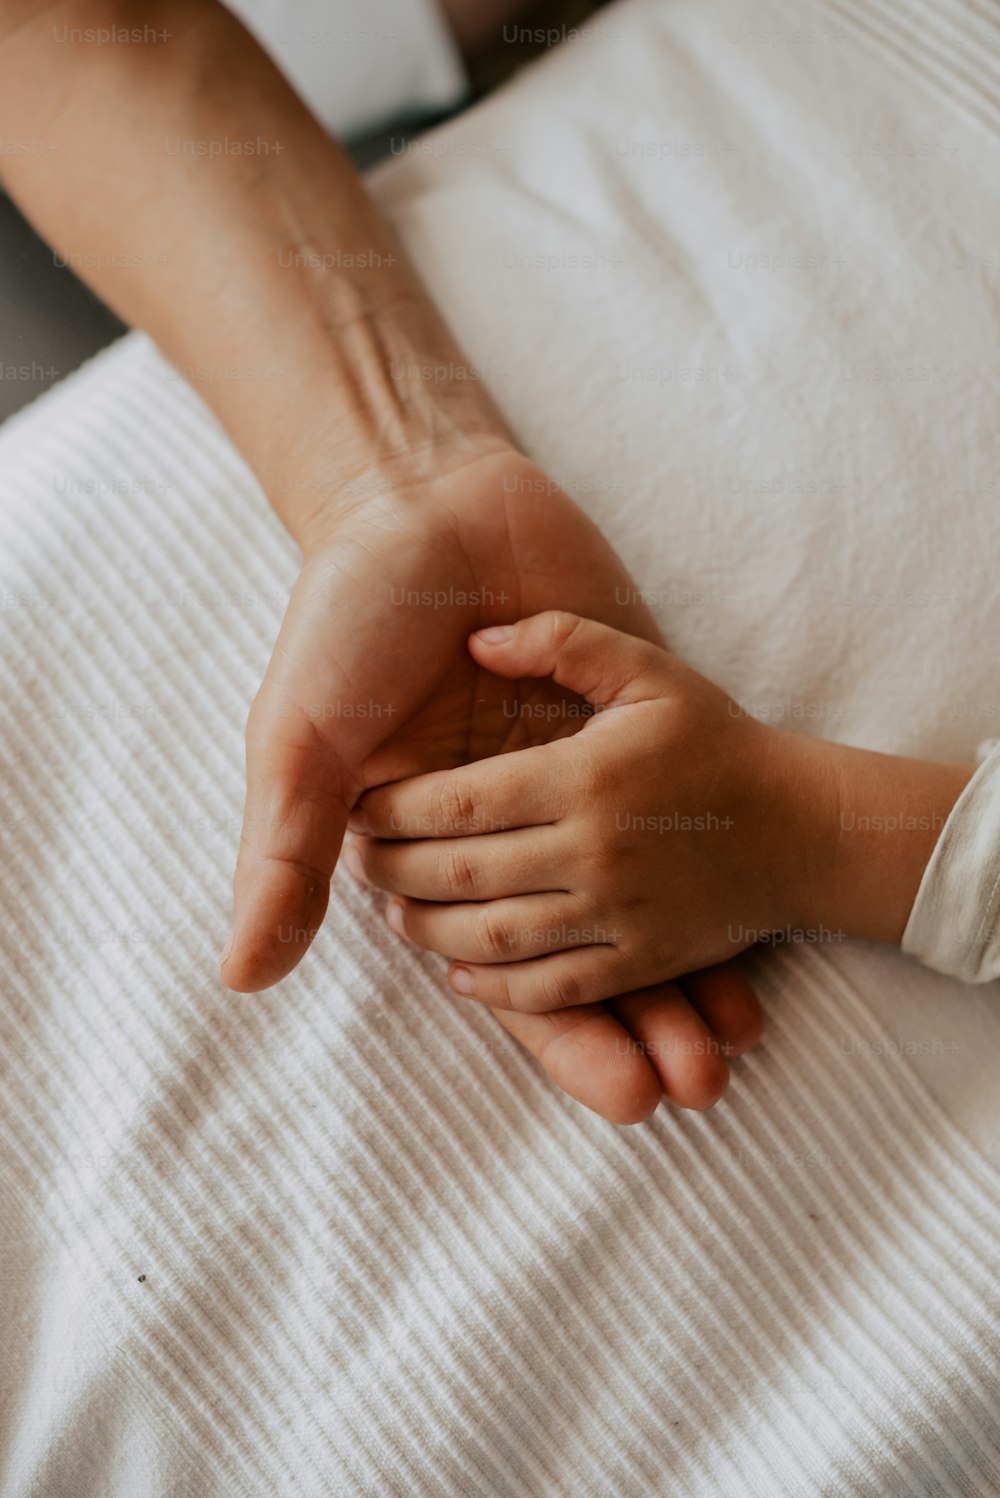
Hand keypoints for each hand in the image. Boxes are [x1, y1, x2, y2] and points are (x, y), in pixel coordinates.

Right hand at [221, 451, 762, 1120]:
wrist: (421, 502)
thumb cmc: (346, 626)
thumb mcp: (305, 742)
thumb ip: (289, 855)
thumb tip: (242, 978)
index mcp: (433, 858)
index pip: (503, 972)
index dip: (557, 1035)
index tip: (624, 1094)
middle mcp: (510, 838)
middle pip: (582, 953)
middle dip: (635, 1025)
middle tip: (695, 1088)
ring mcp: (573, 784)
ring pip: (635, 899)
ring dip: (681, 974)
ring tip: (734, 1045)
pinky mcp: (624, 725)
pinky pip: (669, 811)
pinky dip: (707, 874)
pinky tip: (758, 934)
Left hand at [349, 609, 838, 1003]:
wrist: (805, 826)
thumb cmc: (714, 738)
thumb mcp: (646, 667)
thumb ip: (559, 641)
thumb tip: (473, 640)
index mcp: (587, 775)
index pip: (459, 801)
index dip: (396, 809)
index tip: (363, 804)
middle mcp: (596, 850)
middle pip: (462, 874)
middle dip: (395, 870)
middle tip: (360, 860)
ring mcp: (619, 914)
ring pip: (494, 939)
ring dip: (429, 930)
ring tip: (394, 911)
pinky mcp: (640, 960)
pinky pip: (550, 988)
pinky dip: (494, 989)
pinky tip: (457, 970)